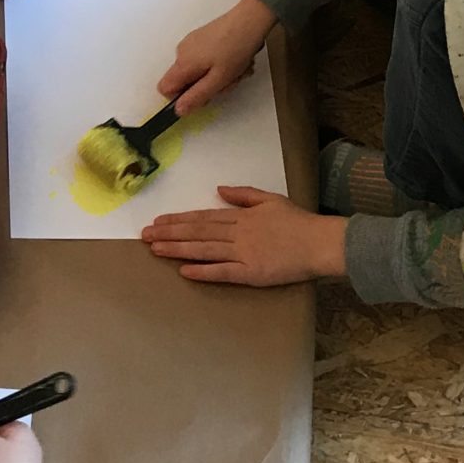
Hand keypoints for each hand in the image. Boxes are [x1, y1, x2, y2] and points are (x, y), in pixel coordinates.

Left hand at [143, 187, 347, 287]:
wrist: (319, 242)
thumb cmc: (298, 221)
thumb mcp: (270, 199)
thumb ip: (243, 194)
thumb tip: (219, 189)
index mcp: (241, 216)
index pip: (203, 217)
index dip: (179, 220)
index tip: (158, 222)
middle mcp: (237, 233)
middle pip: (197, 232)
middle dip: (169, 234)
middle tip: (144, 236)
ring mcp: (243, 253)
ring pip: (204, 249)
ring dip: (178, 249)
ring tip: (155, 249)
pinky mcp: (251, 273)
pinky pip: (222, 272)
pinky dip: (203, 271)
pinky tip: (184, 271)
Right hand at [158, 0, 272, 115]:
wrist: (249, 20)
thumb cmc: (235, 50)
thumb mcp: (218, 80)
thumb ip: (196, 97)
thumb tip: (178, 110)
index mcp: (182, 63)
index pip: (164, 89)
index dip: (180, 97)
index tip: (201, 95)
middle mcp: (182, 51)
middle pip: (184, 80)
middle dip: (205, 86)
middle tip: (226, 82)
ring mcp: (191, 42)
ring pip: (197, 70)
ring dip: (216, 75)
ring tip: (236, 69)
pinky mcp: (201, 37)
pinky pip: (203, 59)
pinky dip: (218, 64)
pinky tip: (234, 59)